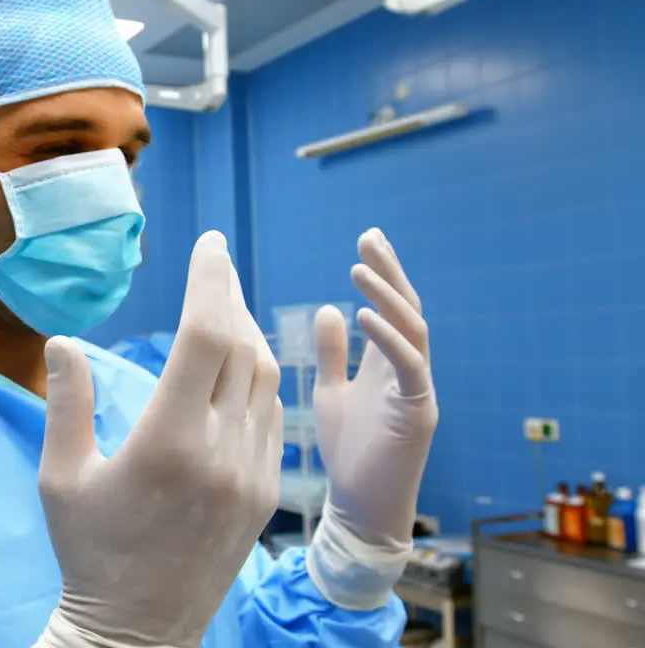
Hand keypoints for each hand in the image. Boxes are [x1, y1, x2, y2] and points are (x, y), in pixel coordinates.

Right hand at [36, 231, 281, 647]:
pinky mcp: (265, 495)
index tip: (210, 243)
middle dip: (229, 297)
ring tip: (224, 307)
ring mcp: (251, 476)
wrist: (140, 631)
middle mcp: (221, 453)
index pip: (206, 337)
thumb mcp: (60, 478)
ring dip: (248, 335)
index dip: (211, 282)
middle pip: (243, 348)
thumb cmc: (89, 553)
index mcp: (168, 442)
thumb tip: (63, 340)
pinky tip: (237, 366)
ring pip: (266, 381)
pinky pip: (272, 418)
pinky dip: (257, 379)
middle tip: (215, 265)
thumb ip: (66, 403)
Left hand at [308, 227, 436, 607]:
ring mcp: (417, 392)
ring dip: (386, 297)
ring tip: (358, 270)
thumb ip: (334, 354)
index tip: (366, 240)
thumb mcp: (332, 393)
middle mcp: (409, 373)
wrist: (359, 508)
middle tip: (369, 239)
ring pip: (412, 332)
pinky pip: (408, 368)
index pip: (392, 308)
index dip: (383, 273)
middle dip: (390, 272)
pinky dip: (387, 339)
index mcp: (388, 366)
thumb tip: (330, 308)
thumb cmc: (348, 453)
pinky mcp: (417, 414)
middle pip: (407, 310)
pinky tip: (362, 315)